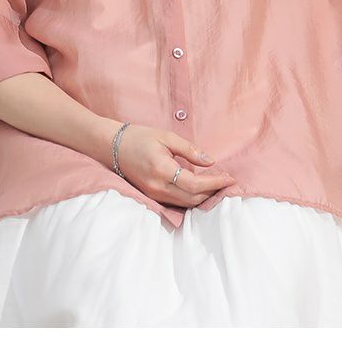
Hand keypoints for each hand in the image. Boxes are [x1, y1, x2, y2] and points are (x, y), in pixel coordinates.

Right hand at [114, 123, 235, 207]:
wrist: (112, 146)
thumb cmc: (139, 137)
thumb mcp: (166, 137)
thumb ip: (189, 150)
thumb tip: (211, 161)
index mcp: (162, 170)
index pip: (195, 185)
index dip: (215, 183)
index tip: (230, 178)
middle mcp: (158, 187)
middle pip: (192, 199)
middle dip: (213, 193)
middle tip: (227, 183)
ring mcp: (153, 194)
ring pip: (185, 204)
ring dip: (203, 198)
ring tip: (217, 186)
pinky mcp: (151, 196)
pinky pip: (176, 202)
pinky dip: (191, 198)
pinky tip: (200, 189)